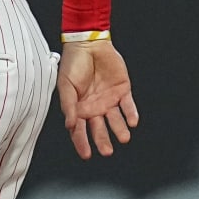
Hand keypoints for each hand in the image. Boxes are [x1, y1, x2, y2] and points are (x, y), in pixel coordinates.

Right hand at [57, 38, 137, 158]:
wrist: (89, 44)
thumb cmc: (72, 63)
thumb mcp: (65, 85)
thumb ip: (68, 105)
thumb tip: (70, 125)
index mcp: (79, 108)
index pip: (80, 130)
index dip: (82, 143)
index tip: (86, 154)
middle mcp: (94, 107)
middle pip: (99, 129)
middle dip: (103, 141)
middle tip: (107, 151)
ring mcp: (109, 100)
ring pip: (116, 120)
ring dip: (120, 129)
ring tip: (124, 137)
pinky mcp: (122, 91)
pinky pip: (128, 106)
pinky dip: (131, 114)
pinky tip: (132, 121)